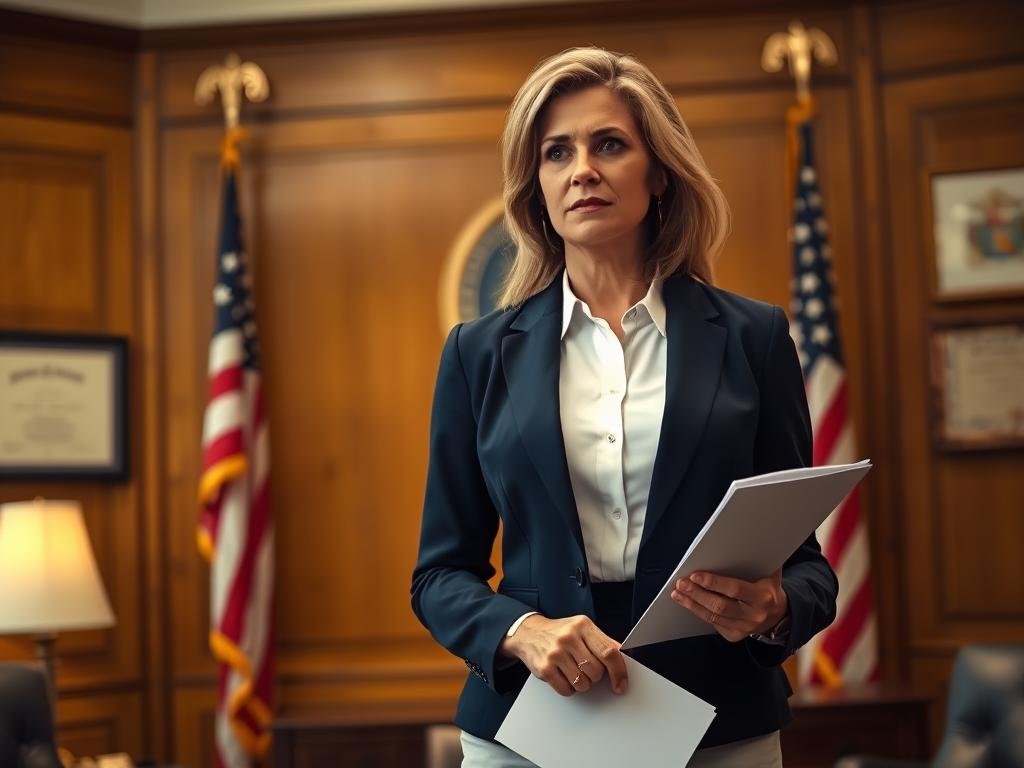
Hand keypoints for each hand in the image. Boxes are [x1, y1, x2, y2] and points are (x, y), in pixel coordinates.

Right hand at [499, 614, 627, 696]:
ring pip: (583, 684)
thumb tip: (623, 656)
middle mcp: (568, 637)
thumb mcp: (582, 628)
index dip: (619, 671)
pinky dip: (569, 688)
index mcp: (583, 625)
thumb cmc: (560, 632)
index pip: (609, 652)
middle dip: (595, 676)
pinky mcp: (544, 668)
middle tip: (587, 668)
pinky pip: (567, 690)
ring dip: (582, 683)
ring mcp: (555, 653)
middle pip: (596, 671)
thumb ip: (603, 641)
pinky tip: (564, 675)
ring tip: (574, 670)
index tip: (621, 684)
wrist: (528, 633)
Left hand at [670, 569, 788, 642]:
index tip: (695, 576)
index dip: (713, 583)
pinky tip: (688, 602)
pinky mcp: (734, 635)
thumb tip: (745, 538)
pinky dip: (698, 612)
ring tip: (678, 593)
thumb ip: (759, 558)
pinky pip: (713, 623)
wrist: (779, 615)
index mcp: (763, 597)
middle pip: (719, 606)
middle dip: (697, 594)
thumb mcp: (770, 573)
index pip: (734, 590)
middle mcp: (753, 615)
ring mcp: (743, 628)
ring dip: (692, 604)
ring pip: (712, 617)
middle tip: (681, 583)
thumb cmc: (769, 588)